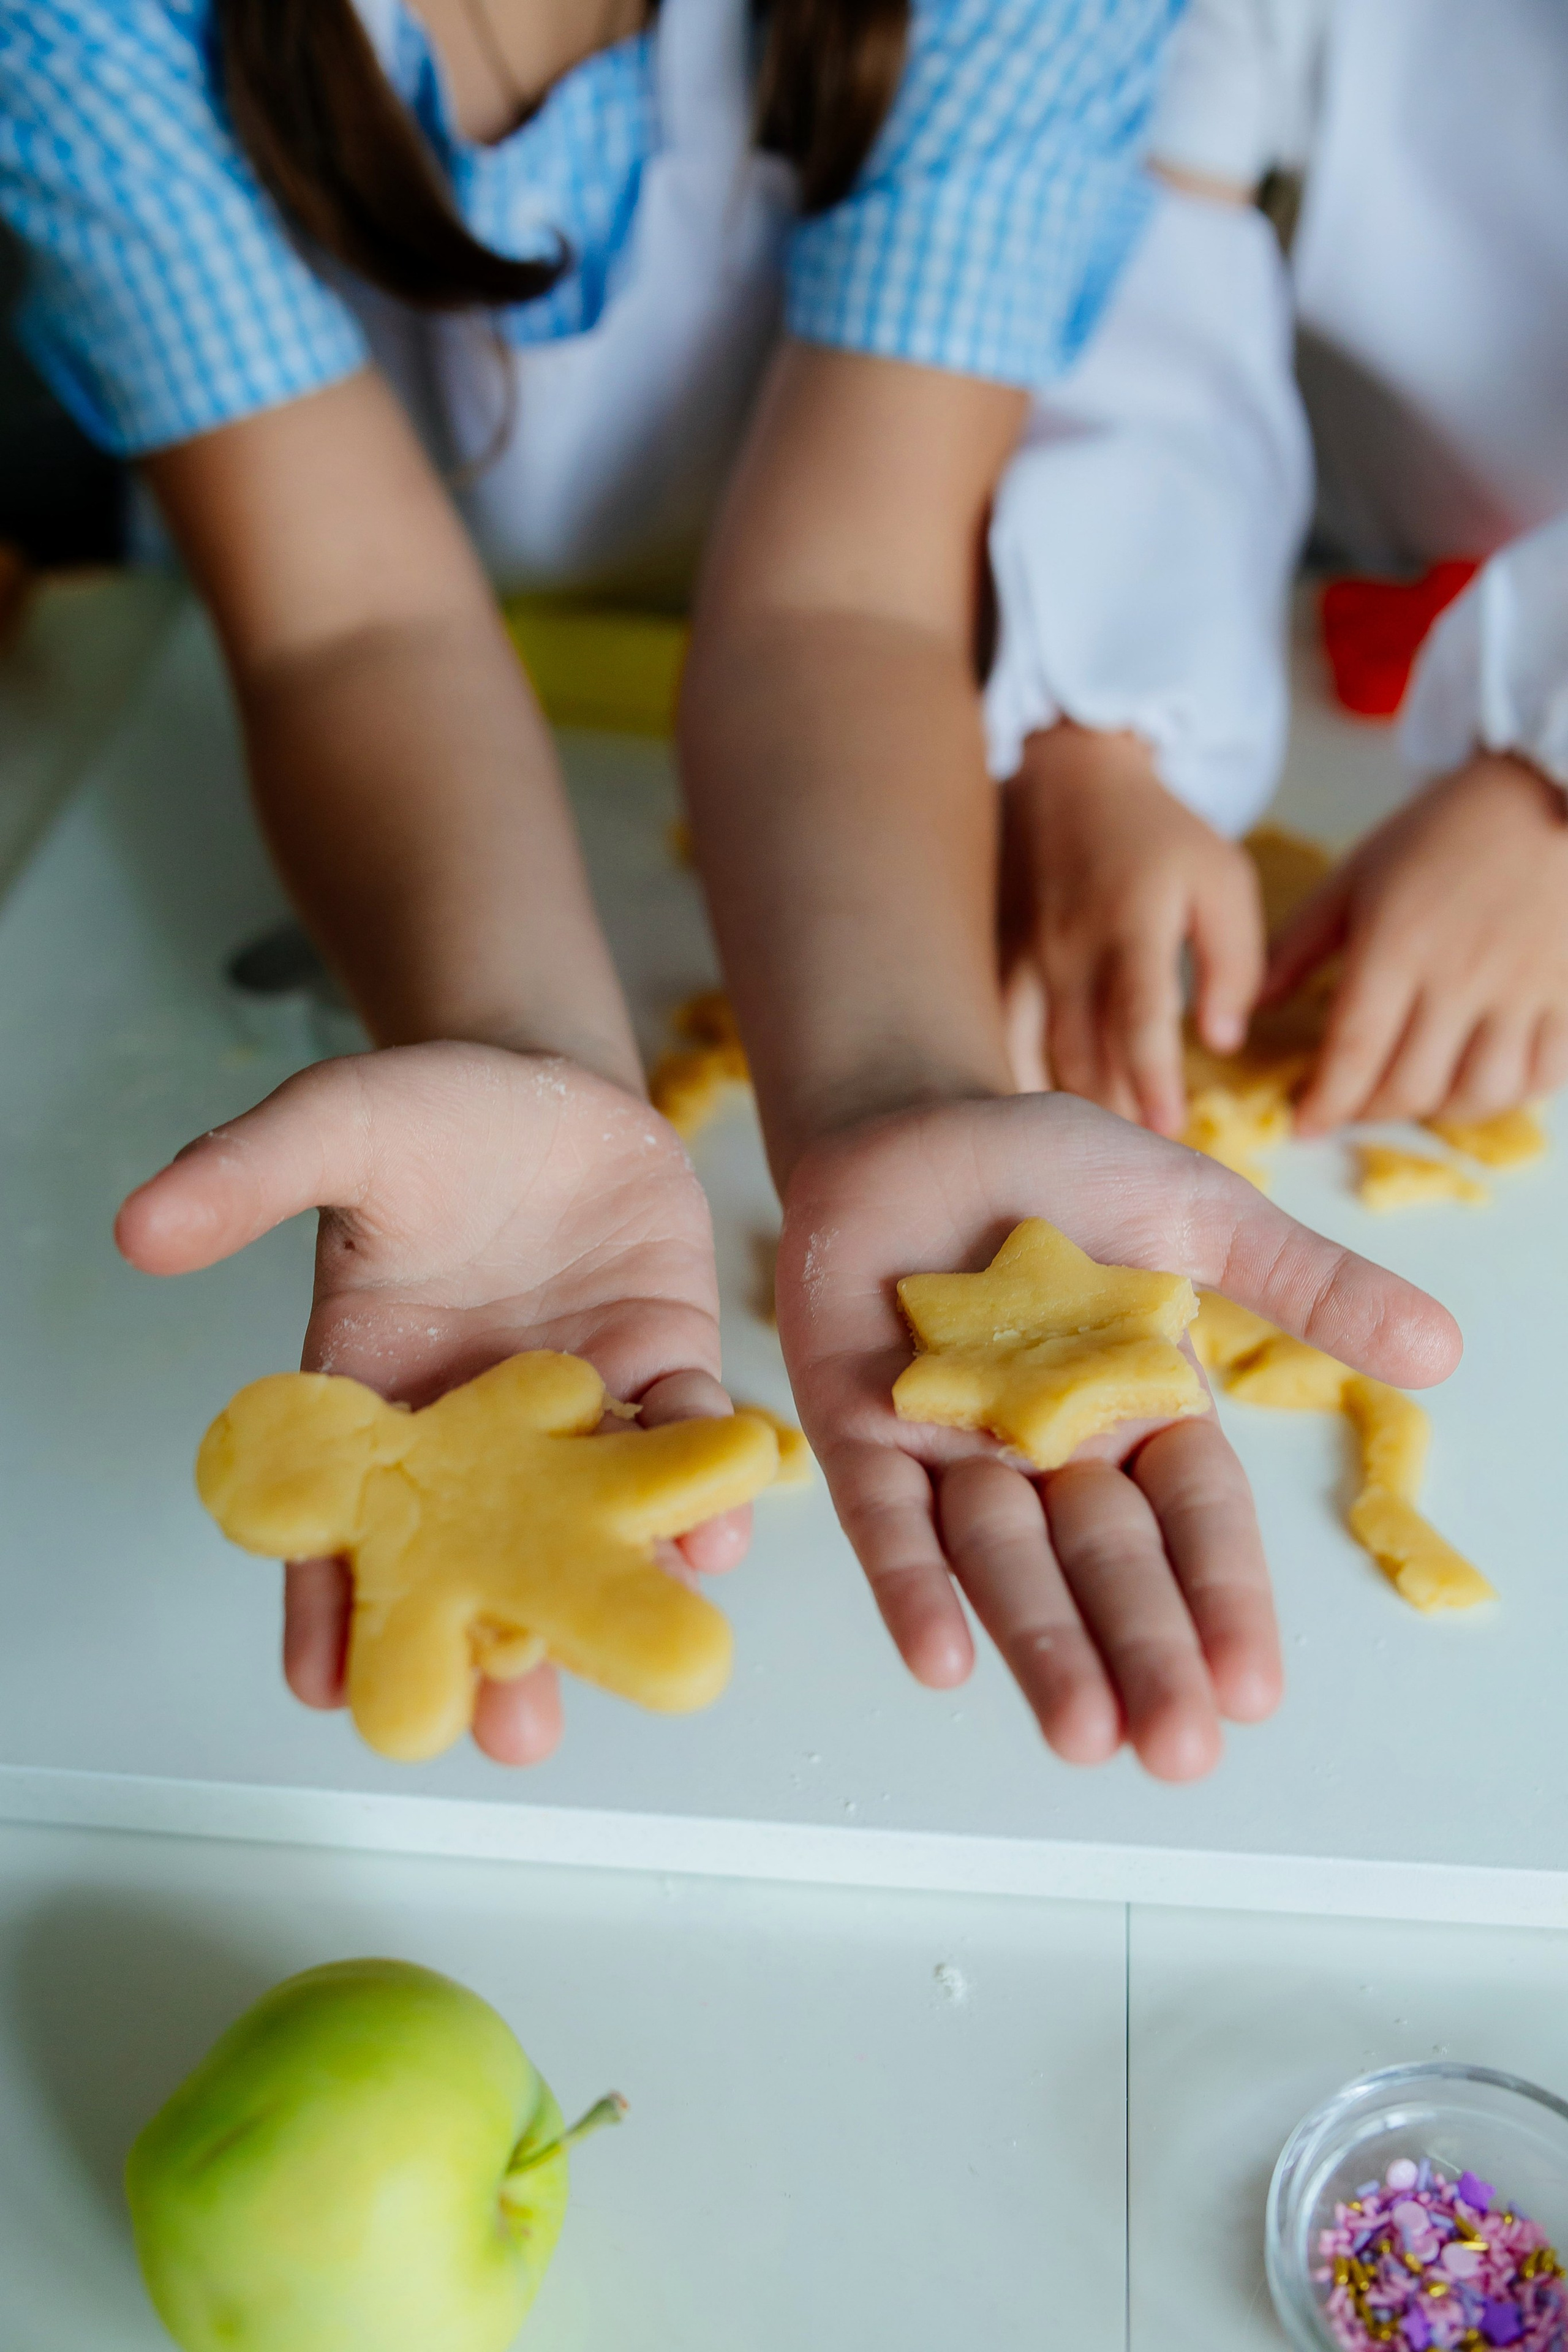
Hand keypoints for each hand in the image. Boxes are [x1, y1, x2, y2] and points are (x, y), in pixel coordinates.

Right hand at [116, 1045, 744, 1766]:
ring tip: (640, 1660)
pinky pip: (686, 1445)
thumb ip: (245, 1174)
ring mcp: (575, 1414)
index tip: (327, 1688)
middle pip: (476, 1562)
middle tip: (508, 1733)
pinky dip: (707, 1491)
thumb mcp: (331, 1126)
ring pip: (591, 1531)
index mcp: (374, 1396)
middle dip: (494, 1649)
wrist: (547, 1075)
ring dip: (617, 1598)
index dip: (326, 1603)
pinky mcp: (663, 1370)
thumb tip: (138, 1226)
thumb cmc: (427, 1111)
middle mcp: (475, 1431)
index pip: (339, 1519)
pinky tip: (722, 1534)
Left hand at [776, 1092, 1459, 1781]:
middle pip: (1107, 1563)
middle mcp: (1051, 1450)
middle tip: (1176, 1750)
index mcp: (1141, 1411)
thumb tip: (1442, 1349)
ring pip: (1004, 1561)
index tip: (1253, 1689)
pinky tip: (942, 1659)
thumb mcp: (1198, 1213)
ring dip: (1042, 1645)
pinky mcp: (861, 1430)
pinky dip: (913, 1584)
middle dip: (1143, 1653)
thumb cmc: (1057, 1166)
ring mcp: (954, 1446)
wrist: (915, 1116)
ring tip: (1082, 1735)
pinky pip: (888, 1519)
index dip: (1222, 1599)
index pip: (1194, 1520)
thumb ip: (1306, 1283)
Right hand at [1004, 722, 1264, 1133]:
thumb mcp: (1223, 878)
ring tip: (1089, 1149)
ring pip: (1027, 1053)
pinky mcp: (988, 962)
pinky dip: (1009, 1077)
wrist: (1065, 776)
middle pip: (1081, 1055)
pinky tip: (1028, 1118)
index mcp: (1131, 926)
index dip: (1153, 1083)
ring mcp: (1017, 958)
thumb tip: (1222, 1041)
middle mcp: (1066, 949)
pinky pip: (991, 1035)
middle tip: (1141, 1162)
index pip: (1139, 1022)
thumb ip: (1235, 960)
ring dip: (1059, 1109)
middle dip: (1113, 1115)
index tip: (1170, 1131)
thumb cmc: (1156, 835)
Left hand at [1269, 753, 1567, 1133]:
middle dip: (1368, 1111)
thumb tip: (1248, 1007)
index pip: (1355, 1052)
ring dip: (1434, 1110)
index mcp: (1399, 944)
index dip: (1325, 1103)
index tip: (1304, 1125)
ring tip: (1409, 1095)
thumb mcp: (1357, 877)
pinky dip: (1505, 1095)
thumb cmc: (1442, 832)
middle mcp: (1463, 977)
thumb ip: (1298, 946)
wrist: (1547, 792)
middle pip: (1411, 1084)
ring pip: (1477, 1094)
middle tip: (1349, 1106)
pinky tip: (1475, 1079)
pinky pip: (1541, 1076)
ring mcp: (1524, 991)